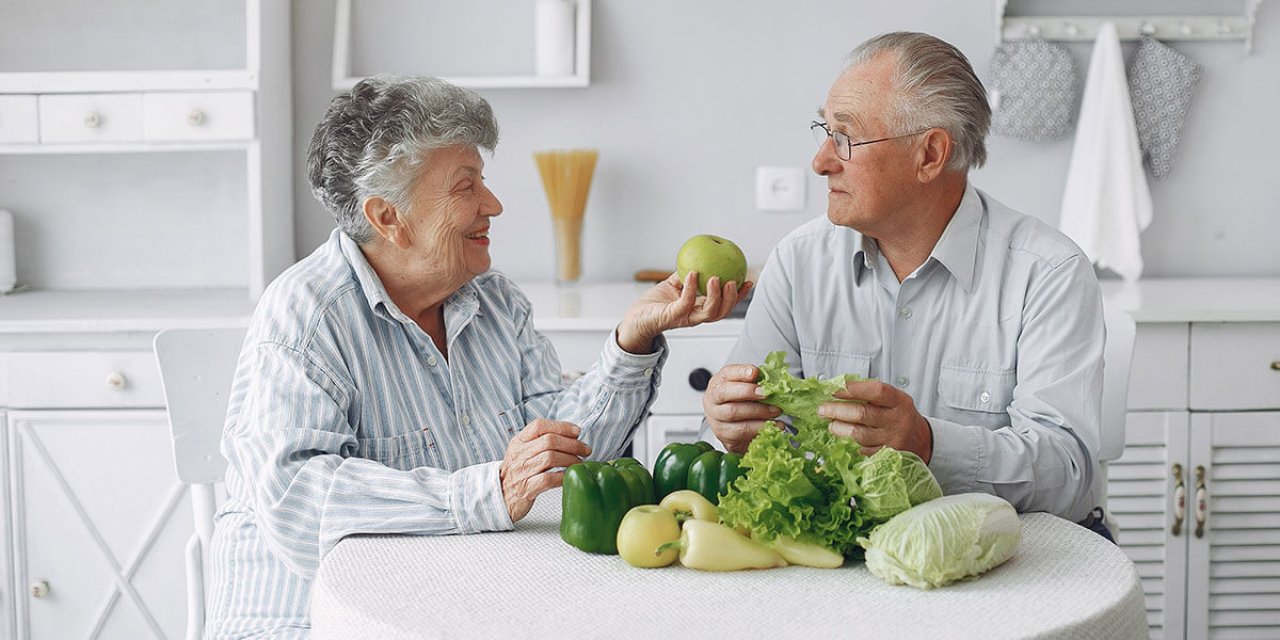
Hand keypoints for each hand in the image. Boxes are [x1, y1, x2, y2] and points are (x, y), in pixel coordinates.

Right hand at [499, 419, 590, 521]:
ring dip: (570, 459)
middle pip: (549, 441)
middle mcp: (519, 454)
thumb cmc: (517, 473)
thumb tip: (571, 435)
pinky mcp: (527, 488)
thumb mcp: (522, 452)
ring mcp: (522, 471)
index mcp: (519, 442)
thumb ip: (540, 441)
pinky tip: (570, 476)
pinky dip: (563, 476)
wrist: (500, 497)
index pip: (539, 425)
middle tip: (585, 450)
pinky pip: (549, 479)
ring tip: (580, 463)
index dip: (561, 426)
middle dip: (572, 444)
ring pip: (551, 458)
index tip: (577, 432)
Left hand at [615, 271, 751, 353]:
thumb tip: (699, 256)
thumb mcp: (673, 285)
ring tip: (717, 279)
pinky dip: (691, 288)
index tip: (748, 281)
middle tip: (734, 281)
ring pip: (709, 313)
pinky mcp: (672, 316)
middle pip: (722, 312)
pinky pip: (685, 303)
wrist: (636, 318)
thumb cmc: (654, 304)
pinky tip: (692, 274)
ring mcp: (685, 318)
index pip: (724, 305)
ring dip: (716, 296)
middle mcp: (695, 317)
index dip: (738, 296)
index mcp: (699, 310)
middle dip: (732, 299)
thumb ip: (686, 274)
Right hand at [702, 364, 781, 452]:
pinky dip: (759, 427)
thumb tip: (775, 382)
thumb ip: (756, 383)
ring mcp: (716, 417)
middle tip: (767, 393)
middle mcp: (713, 399)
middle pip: (725, 393)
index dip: (740, 372)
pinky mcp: (723, 434)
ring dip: (758, 411)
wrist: (732, 426)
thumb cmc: (740, 402)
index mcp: (719, 382)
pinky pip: (741, 431)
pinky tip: (773, 425)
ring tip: (775, 411)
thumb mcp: (746, 388)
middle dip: (748, 391)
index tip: (755, 373)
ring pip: (734, 412)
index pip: (726, 373)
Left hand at [818, 380, 932, 461]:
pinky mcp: (887, 456)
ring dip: (840, 428)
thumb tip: (838, 388)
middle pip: (863, 414)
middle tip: (822, 409)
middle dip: (838, 411)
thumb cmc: (900, 415)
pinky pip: (863, 450)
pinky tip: (845, 437)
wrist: (921, 440)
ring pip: (860, 435)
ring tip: (831, 424)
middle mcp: (897, 420)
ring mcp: (892, 440)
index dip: (854, 389)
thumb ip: (870, 393)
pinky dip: (851, 443)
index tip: (835, 389)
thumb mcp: (893, 399)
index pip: (877, 392)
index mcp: (899, 401)